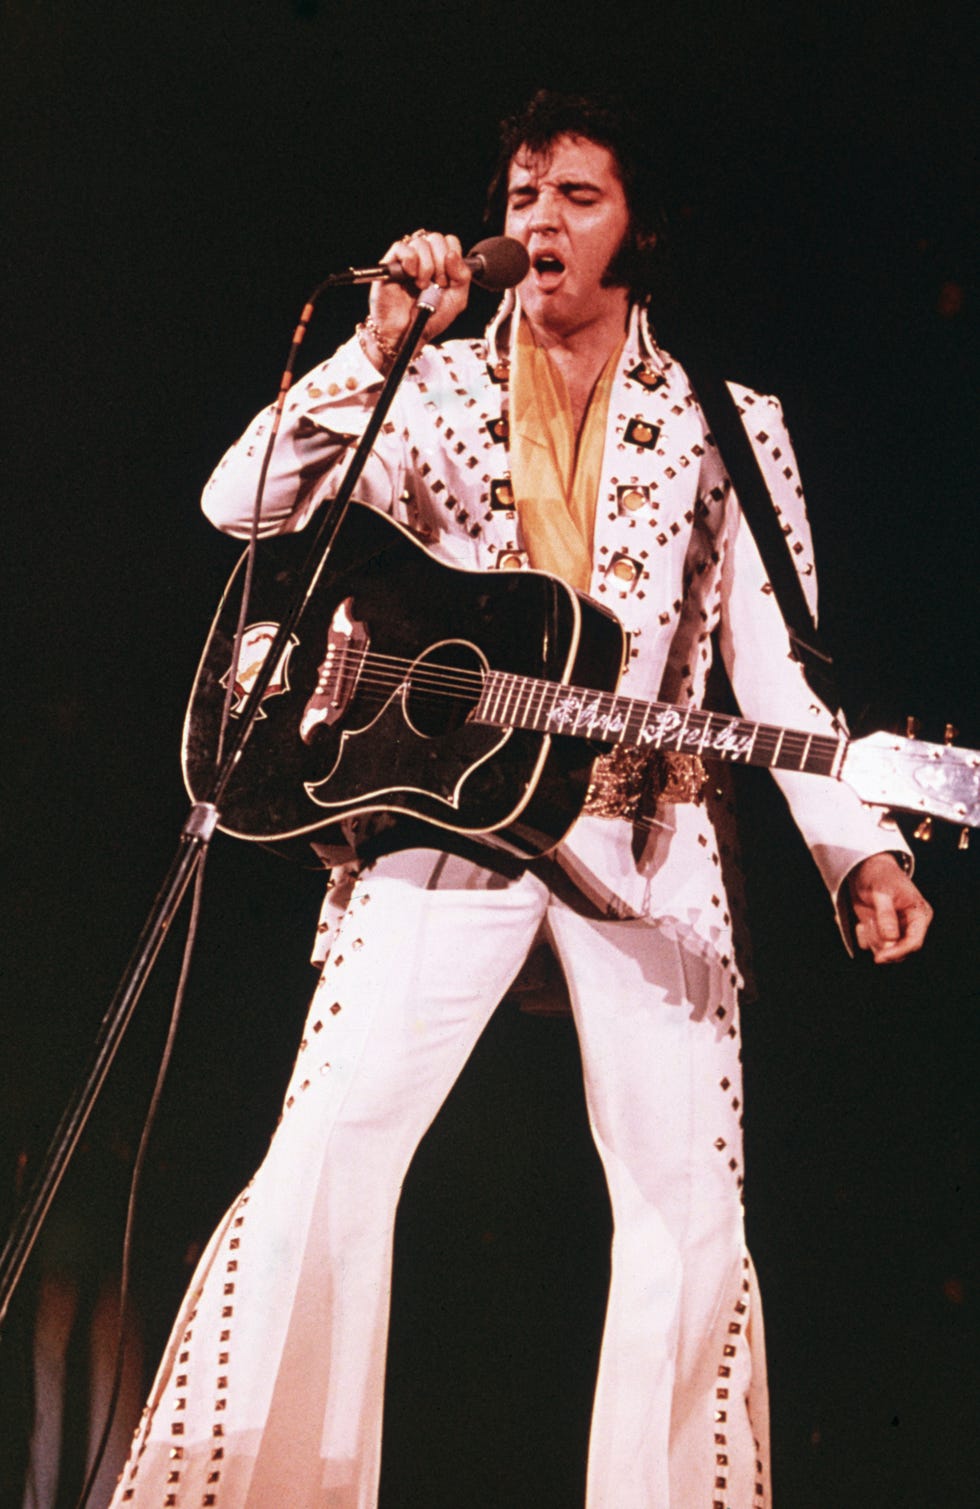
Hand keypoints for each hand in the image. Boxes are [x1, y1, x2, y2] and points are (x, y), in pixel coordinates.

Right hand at [365, 230, 471, 364]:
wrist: (408, 335)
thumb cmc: (429, 318)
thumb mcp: (456, 300)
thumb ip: (462, 277)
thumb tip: (452, 254)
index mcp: (439, 262)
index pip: (449, 241)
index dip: (452, 257)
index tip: (449, 280)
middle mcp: (422, 257)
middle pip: (436, 238)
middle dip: (441, 262)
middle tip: (437, 284)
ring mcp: (405, 260)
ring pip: (420, 242)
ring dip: (426, 266)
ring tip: (421, 286)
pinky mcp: (389, 265)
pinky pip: (401, 247)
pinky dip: (411, 261)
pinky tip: (411, 277)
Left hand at [847, 852, 932, 962]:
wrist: (865, 869)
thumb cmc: (878, 876)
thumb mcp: (881, 892)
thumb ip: (886, 914)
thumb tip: (891, 938)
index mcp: (919, 915)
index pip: (914, 942)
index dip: (898, 952)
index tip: (880, 957)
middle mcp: (911, 926)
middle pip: (901, 951)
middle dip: (881, 942)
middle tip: (868, 922)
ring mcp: (897, 930)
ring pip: (886, 950)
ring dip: (872, 938)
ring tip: (867, 918)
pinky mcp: (882, 932)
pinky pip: (873, 946)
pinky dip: (864, 938)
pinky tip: (862, 923)